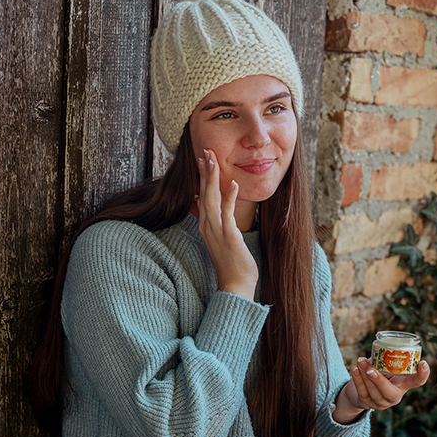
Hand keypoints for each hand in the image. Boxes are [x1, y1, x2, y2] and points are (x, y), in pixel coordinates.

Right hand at [197, 149, 258, 299]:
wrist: (234, 285)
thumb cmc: (231, 262)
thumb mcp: (219, 237)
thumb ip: (212, 219)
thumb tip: (203, 202)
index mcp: (205, 224)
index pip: (201, 194)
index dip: (202, 176)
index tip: (203, 158)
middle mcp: (207, 225)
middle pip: (203, 192)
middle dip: (205, 171)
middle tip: (206, 151)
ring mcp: (216, 231)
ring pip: (211, 199)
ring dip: (213, 179)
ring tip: (213, 160)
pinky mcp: (228, 236)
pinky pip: (227, 213)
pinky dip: (230, 197)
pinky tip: (233, 184)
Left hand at [332, 357, 429, 423]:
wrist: (358, 390)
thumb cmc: (376, 373)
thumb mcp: (384, 367)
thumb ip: (385, 359)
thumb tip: (382, 345)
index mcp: (403, 385)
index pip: (417, 382)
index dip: (423, 374)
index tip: (423, 363)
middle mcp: (394, 396)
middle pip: (390, 393)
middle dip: (379, 381)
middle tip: (371, 369)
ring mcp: (380, 403)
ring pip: (374, 392)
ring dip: (365, 376)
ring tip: (359, 361)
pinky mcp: (367, 404)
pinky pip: (362, 392)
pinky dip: (357, 380)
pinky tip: (354, 369)